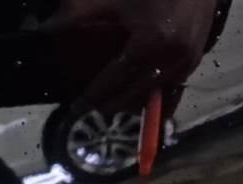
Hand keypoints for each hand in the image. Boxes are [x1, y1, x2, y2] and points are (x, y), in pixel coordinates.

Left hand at [42, 0, 217, 113]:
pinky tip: (141, 101)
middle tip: (92, 110)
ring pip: (155, 97)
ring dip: (133, 104)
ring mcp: (186, 62)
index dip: (94, 95)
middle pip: (135, 95)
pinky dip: (155, 98)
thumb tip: (47, 30)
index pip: (115, 80)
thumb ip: (80, 14)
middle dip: (112, 105)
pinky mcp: (195, 60)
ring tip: (113, 106)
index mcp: (150, 43)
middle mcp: (171, 59)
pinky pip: (172, 90)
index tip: (77, 107)